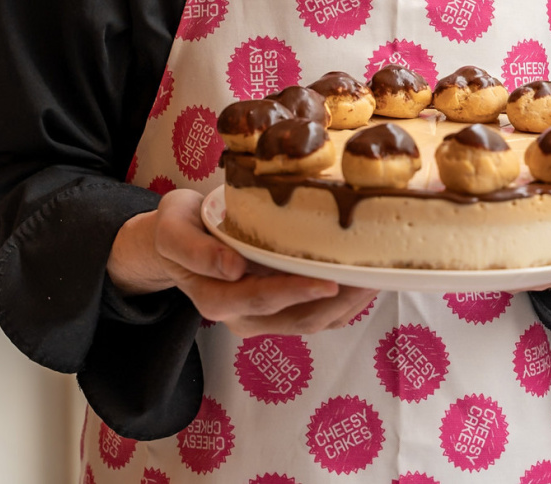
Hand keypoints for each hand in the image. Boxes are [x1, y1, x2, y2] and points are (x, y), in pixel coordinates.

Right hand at [107, 188, 377, 336]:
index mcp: (215, 296)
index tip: (332, 280)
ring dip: (346, 307)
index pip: (263, 298)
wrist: (174, 240)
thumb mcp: (173, 228)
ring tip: (378, 280)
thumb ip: (196, 250)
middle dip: (338, 303)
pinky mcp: (275, 311)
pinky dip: (341, 307)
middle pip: (296, 320)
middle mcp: (240, 315)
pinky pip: (313, 317)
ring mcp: (259, 317)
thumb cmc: (177, 226)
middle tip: (373, 278)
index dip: (299, 292)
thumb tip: (234, 269)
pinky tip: (363, 285)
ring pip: (310, 323)